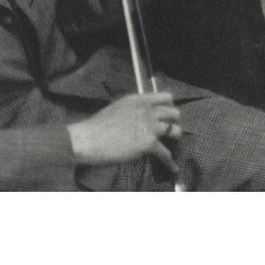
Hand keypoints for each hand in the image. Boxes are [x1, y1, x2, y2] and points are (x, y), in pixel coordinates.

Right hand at [67, 92, 181, 170]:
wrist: (89, 139)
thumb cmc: (97, 126)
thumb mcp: (118, 108)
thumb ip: (134, 109)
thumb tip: (140, 116)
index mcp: (140, 100)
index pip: (166, 96)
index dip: (169, 105)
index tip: (167, 113)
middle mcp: (149, 111)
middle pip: (174, 113)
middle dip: (173, 121)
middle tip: (168, 129)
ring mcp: (150, 127)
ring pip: (175, 130)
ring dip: (175, 138)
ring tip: (173, 143)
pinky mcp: (148, 143)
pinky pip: (165, 153)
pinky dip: (170, 162)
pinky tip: (174, 168)